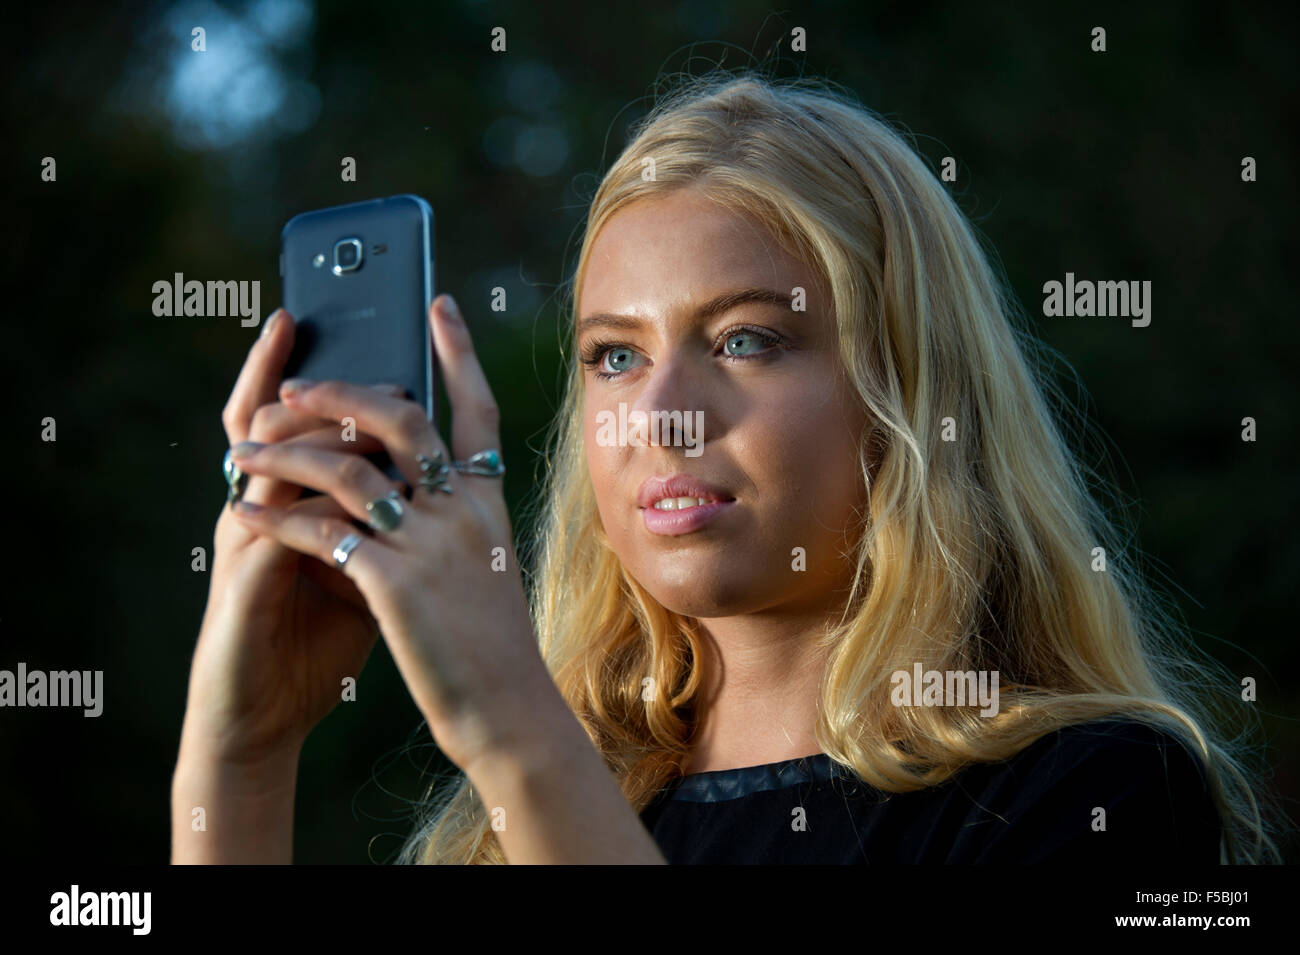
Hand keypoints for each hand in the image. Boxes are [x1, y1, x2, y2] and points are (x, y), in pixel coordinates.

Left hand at [226, 295, 551, 772]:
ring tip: (242, 448)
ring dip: (286, 451)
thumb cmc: (493, 645)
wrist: (508, 709)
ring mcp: (430, 543)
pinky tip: (244, 514)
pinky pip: (320, 532)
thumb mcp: (488, 567)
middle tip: (295, 382)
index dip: (458, 353)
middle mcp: (463, 511)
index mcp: (488, 503)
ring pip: (347, 467)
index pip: (478, 410)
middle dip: (341, 391)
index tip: (439, 303)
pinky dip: (274, 518)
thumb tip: (417, 481)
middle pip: (401, 419)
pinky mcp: (394, 583)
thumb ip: (457, 519)